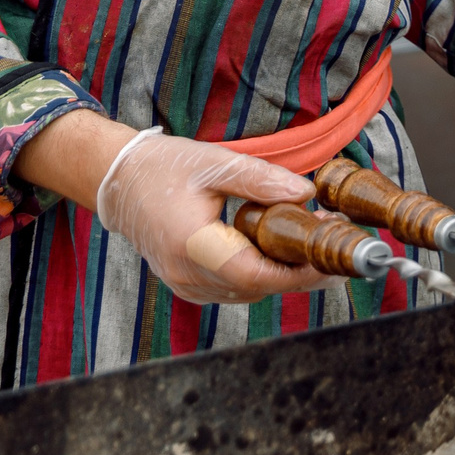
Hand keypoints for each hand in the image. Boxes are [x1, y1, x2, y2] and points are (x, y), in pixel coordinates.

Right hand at [20, 114, 328, 304]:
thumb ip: (262, 180)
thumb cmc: (165, 167)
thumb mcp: (217, 162)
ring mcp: (186, 284)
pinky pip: (234, 289)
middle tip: (333, 246)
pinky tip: (281, 251)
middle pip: (256, 288)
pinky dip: (261, 274)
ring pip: (247, 292)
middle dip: (299, 272)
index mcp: (191, 244)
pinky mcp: (189, 284)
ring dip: (282, 273)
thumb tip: (306, 195)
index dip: (295, 272)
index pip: (253, 274)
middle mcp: (187, 274)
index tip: (328, 257)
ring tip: (312, 243)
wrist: (121, 182)